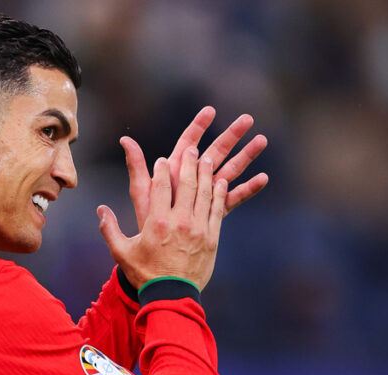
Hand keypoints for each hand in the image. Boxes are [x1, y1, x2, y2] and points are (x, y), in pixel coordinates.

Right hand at [97, 147, 226, 290]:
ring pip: (204, 193)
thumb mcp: (121, 253)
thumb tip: (100, 210)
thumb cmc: (144, 275)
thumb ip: (109, 229)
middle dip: (189, 164)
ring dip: (206, 174)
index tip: (162, 159)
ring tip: (207, 160)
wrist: (171, 297)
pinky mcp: (212, 238)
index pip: (160, 187)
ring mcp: (198, 229)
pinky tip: (219, 182)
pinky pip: (217, 210)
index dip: (161, 170)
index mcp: (157, 222)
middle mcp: (179, 221)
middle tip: (192, 150)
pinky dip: (218, 194)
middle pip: (186, 184)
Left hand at [123, 106, 267, 232]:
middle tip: (248, 119)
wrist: (157, 251)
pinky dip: (247, 189)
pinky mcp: (215, 212)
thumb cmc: (146, 219)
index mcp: (176, 171)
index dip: (199, 126)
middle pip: (215, 152)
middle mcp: (193, 180)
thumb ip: (137, 166)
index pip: (188, 142)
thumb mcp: (141, 191)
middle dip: (231, 135)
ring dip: (246, 156)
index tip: (211, 110)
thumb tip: (125, 139)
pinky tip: (262, 179)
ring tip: (262, 140)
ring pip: (229, 171)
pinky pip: (233, 198)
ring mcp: (205, 195)